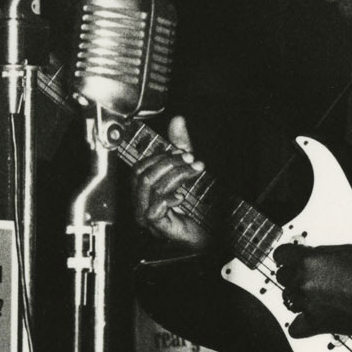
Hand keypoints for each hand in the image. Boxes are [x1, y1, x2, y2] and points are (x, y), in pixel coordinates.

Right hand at [131, 116, 211, 249]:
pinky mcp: (158, 227)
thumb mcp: (189, 167)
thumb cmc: (198, 202)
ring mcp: (147, 215)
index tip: (184, 152)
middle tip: (192, 161)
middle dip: (170, 164)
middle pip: (143, 175)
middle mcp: (142, 201)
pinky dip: (169, 199)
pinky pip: (153, 210)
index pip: (140, 166)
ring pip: (150, 188)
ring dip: (176, 176)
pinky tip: (183, 196)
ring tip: (194, 173)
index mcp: (145, 188)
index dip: (161, 156)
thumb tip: (178, 119)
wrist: (212, 231)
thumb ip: (182, 145)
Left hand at [272, 243, 351, 337]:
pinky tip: (309, 317)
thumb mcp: (345, 250)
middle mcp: (304, 282)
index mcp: (309, 261)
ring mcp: (308, 304)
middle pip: (282, 278)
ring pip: (288, 299)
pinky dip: (300, 323)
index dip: (286, 257)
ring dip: (298, 296)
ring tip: (315, 296)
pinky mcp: (316, 323)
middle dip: (294, 275)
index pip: (281, 255)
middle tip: (310, 277)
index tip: (289, 259)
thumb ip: (321, 253)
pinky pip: (295, 328)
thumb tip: (310, 255)